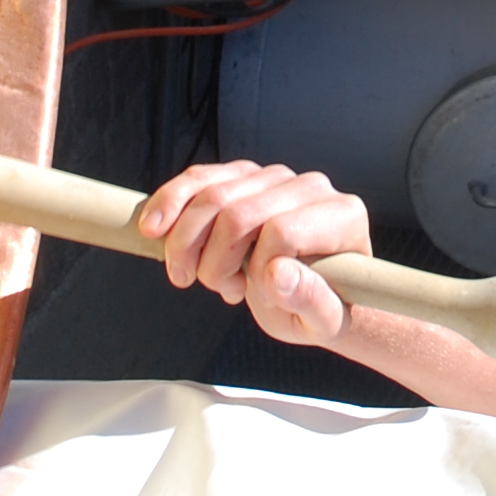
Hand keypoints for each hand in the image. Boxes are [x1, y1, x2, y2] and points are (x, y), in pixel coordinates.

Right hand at [131, 159, 373, 344]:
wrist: (312, 293)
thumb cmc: (321, 307)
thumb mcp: (322, 321)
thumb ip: (308, 300)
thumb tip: (276, 273)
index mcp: (342, 216)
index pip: (281, 232)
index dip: (257, 270)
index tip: (257, 294)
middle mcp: (313, 187)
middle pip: (239, 212)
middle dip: (212, 261)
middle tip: (215, 290)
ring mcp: (277, 176)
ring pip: (212, 194)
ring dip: (185, 241)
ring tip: (188, 274)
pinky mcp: (246, 175)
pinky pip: (199, 179)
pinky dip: (170, 202)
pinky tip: (153, 228)